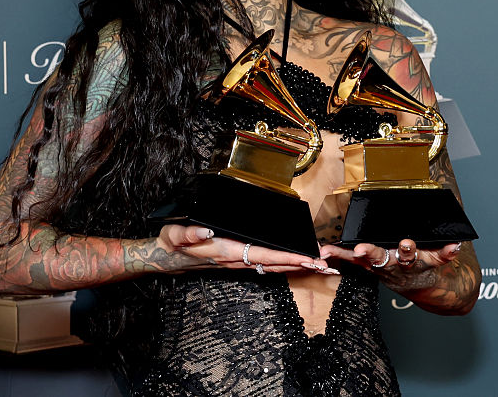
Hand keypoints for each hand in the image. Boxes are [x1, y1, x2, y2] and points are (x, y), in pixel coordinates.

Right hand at [156, 224, 338, 274]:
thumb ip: (189, 234)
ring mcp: (241, 262)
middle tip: (328, 265)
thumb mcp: (175, 235)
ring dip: (298, 266)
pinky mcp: (241, 259)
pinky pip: (268, 263)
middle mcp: (238, 260)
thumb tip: (205, 230)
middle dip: (302, 265)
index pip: (264, 256)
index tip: (307, 259)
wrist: (169, 256)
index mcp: (228, 251)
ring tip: (321, 265)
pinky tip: (298, 262)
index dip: (287, 258)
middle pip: (276, 265)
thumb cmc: (174, 244)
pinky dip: (286, 263)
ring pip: (275, 266)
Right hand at [320, 238, 461, 282]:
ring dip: (407, 250)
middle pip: (383, 258)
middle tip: (366, 249)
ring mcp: (413, 263)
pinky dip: (448, 252)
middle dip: (374, 254)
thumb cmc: (393, 267)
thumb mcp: (369, 266)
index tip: (350, 249)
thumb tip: (323, 250)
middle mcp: (394, 263)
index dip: (356, 254)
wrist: (424, 285)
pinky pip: (442, 257)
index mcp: (380, 261)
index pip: (365, 258)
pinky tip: (454, 245)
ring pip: (409, 258)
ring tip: (406, 242)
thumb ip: (346, 256)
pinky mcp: (433, 262)